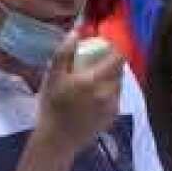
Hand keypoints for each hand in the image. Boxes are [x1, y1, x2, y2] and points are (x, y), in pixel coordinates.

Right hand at [36, 33, 124, 159]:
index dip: (114, 49)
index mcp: (95, 80)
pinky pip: (115, 98)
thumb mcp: (53, 76)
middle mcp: (109, 92)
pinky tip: (92, 97)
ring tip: (92, 80)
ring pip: (118, 84)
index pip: (119, 57)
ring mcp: (113, 106)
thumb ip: (65, 52)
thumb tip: (77, 31)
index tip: (102, 47)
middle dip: (110, 63)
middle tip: (94, 63)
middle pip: (119, 70)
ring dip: (110, 78)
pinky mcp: (113, 117)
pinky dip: (108, 93)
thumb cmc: (52, 105)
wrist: (57, 139)